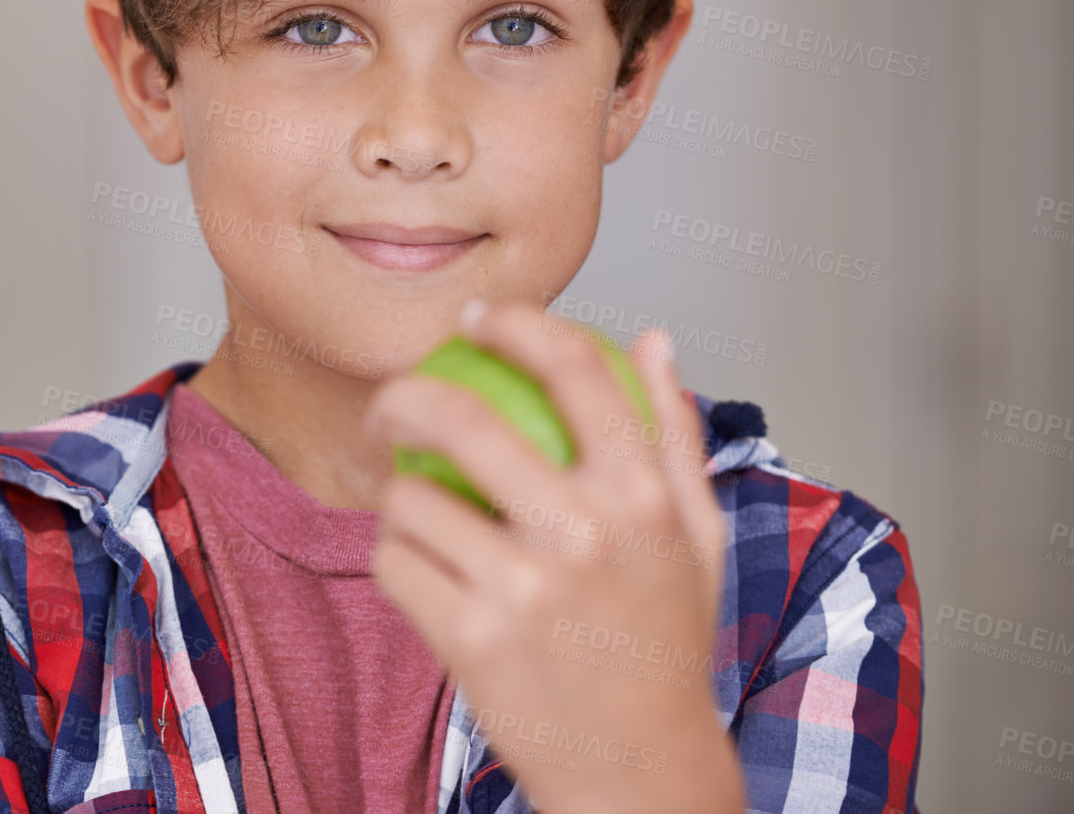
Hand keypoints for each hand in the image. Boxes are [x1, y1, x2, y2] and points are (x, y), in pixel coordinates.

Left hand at [363, 299, 744, 813]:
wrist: (640, 775)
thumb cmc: (663, 649)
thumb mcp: (696, 537)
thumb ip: (675, 434)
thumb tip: (653, 339)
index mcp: (643, 496)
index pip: (575, 369)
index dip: (515, 324)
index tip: (478, 319)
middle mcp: (586, 533)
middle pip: (461, 417)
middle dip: (404, 396)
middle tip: (392, 407)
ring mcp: (524, 588)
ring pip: (409, 497)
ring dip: (400, 500)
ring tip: (422, 520)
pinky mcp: (470, 639)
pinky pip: (393, 563)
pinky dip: (395, 560)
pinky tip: (421, 571)